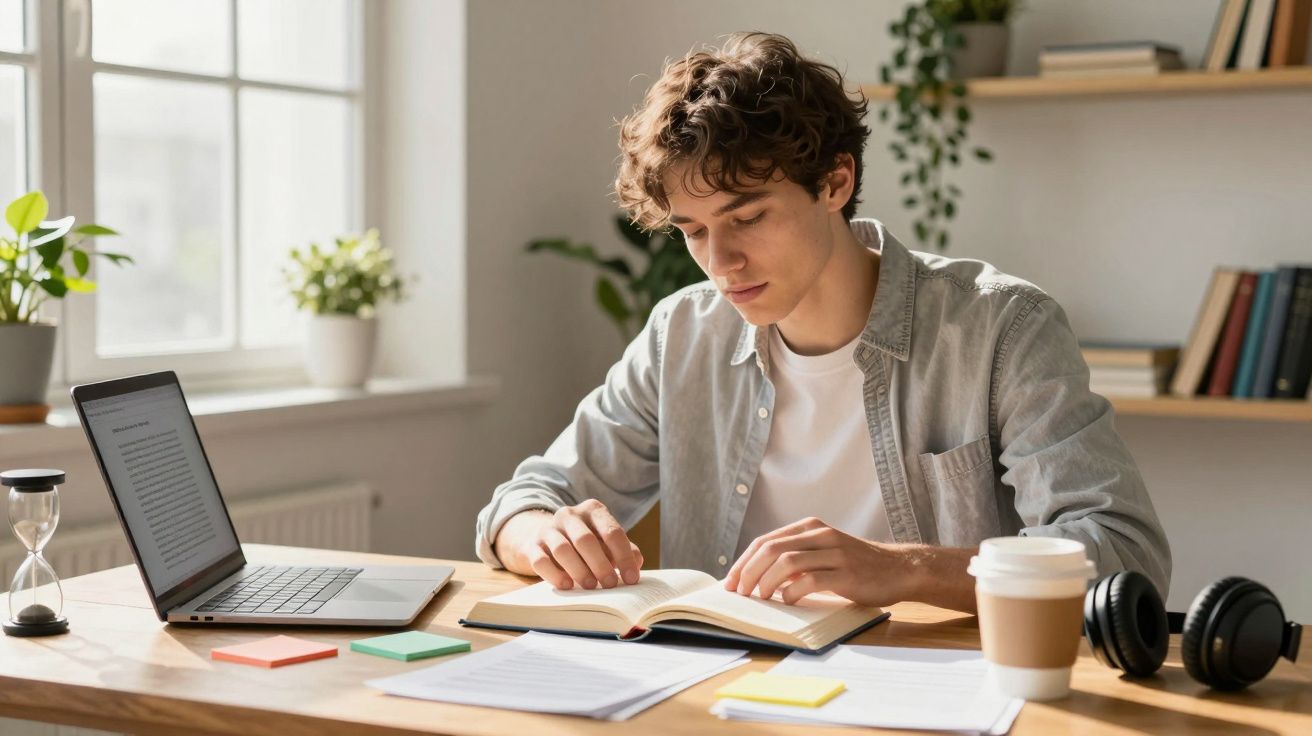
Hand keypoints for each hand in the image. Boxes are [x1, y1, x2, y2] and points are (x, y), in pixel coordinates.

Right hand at [503, 500, 642, 590]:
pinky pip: (541, 561)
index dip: (624, 556)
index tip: (631, 578)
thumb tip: (636, 563)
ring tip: (591, 587)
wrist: (549, 539)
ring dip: (579, 570)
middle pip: (586, 540)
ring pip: (563, 549)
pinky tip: (568, 585)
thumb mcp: (607, 542)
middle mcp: (569, 515)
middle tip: (611, 584)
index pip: (612, 531)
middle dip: (600, 565)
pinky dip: (555, 575)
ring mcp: (549, 529)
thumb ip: (624, 550)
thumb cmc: (587, 544)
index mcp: (593, 510)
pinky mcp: (533, 546)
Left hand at [723, 517, 916, 606]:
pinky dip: (792, 592)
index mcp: (810, 528)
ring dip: (766, 582)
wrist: (899, 569)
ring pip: (787, 562)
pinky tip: (787, 601)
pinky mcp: (847, 574)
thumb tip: (758, 577)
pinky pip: (810, 581)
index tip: (731, 582)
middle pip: (771, 549)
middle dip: (748, 572)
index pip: (765, 541)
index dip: (743, 562)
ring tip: (760, 598)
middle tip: (739, 593)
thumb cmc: (856, 565)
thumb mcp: (823, 553)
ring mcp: (834, 553)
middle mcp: (820, 535)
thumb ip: (796, 559)